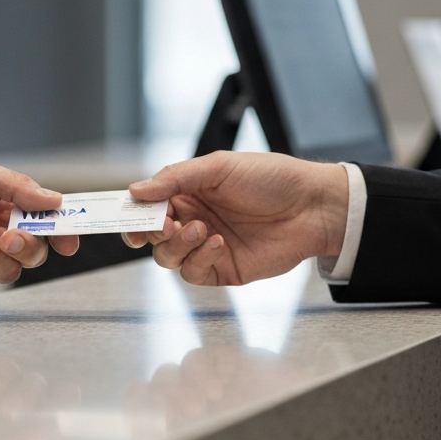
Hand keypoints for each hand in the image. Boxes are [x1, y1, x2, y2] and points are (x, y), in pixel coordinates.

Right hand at [123, 151, 347, 285]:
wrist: (313, 207)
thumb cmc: (271, 178)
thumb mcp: (219, 167)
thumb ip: (175, 178)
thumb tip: (135, 190)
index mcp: (187, 192)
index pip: (147, 206)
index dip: (132, 213)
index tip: (127, 216)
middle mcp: (192, 219)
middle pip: (151, 235)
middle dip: (151, 232)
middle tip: (164, 224)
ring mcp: (205, 246)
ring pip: (167, 257)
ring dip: (177, 245)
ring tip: (201, 229)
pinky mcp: (222, 268)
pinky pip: (193, 272)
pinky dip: (199, 259)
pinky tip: (218, 243)